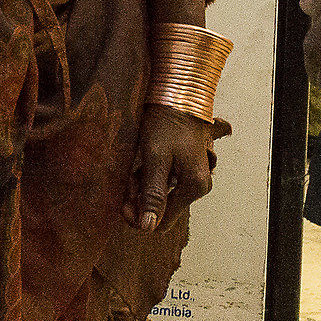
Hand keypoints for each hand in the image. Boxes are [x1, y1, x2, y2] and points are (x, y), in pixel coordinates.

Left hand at [123, 105, 214, 232]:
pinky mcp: (185, 166)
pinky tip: (142, 160)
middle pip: (160, 206)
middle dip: (140, 195)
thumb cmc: (167, 122)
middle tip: (127, 175)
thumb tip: (149, 227)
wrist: (178, 93)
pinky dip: (149, 174)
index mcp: (195, 187)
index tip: (122, 201)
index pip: (162, 221)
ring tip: (135, 163)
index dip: (139, 214)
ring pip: (160, 192)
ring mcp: (192, 175)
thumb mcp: (156, 158)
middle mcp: (198, 185)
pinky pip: (164, 179)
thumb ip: (153, 193)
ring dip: (143, 182)